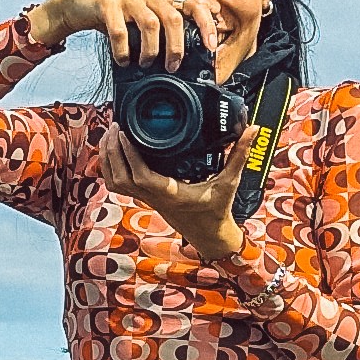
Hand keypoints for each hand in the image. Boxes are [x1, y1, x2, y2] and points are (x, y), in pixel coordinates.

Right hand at [27, 0, 213, 65]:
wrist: (81, 3)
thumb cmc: (117, 16)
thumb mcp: (144, 20)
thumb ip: (163, 32)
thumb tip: (184, 58)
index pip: (193, 4)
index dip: (206, 23)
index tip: (211, 46)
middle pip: (173, 18)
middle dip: (177, 46)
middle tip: (172, 66)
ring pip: (150, 24)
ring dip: (151, 49)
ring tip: (145, 63)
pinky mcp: (107, 4)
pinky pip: (119, 30)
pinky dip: (123, 50)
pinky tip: (123, 60)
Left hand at [100, 117, 242, 262]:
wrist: (209, 235)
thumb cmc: (217, 210)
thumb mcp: (230, 182)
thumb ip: (239, 155)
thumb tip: (252, 129)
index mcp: (170, 192)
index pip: (142, 175)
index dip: (129, 154)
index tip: (125, 132)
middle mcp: (154, 196)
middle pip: (121, 177)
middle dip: (113, 151)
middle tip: (115, 125)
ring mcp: (146, 198)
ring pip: (115, 181)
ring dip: (108, 158)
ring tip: (110, 133)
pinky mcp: (144, 197)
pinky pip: (118, 185)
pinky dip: (109, 168)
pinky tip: (111, 149)